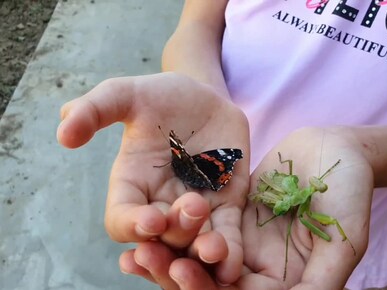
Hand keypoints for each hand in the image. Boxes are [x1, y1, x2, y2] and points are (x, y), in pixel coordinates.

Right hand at [57, 72, 249, 285]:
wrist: (204, 99)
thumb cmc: (159, 98)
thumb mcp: (125, 94)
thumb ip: (93, 110)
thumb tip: (63, 134)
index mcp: (131, 185)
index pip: (121, 219)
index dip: (132, 226)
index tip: (150, 219)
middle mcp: (160, 204)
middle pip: (161, 238)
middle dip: (175, 232)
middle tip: (193, 207)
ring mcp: (195, 210)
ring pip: (193, 244)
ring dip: (201, 253)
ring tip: (213, 249)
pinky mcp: (226, 207)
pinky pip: (227, 236)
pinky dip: (229, 252)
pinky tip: (232, 262)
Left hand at [162, 127, 372, 288]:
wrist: (339, 149)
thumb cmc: (351, 193)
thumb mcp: (344, 239)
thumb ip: (321, 281)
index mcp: (284, 284)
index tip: (179, 271)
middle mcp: (260, 272)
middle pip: (211, 286)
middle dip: (176, 276)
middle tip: (142, 259)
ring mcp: (244, 244)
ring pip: (199, 260)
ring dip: (168, 255)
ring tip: (134, 248)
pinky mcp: (232, 217)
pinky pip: (199, 229)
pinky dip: (175, 229)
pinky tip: (148, 222)